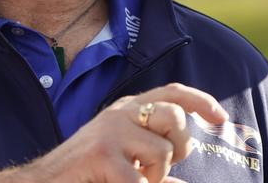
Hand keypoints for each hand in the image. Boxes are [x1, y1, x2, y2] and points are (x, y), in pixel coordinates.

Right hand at [0, 83, 227, 182]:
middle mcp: (120, 112)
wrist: (46, 181)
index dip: (200, 101)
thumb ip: (150, 154)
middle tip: (154, 168)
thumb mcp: (123, 155)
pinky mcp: (103, 154)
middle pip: (174, 118)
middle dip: (178, 147)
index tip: (221, 118)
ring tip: (130, 179)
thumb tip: (183, 182)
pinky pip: (142, 181)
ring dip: (154, 178)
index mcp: (126, 109)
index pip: (171, 93)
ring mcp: (111, 131)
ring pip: (163, 154)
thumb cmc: (88, 171)